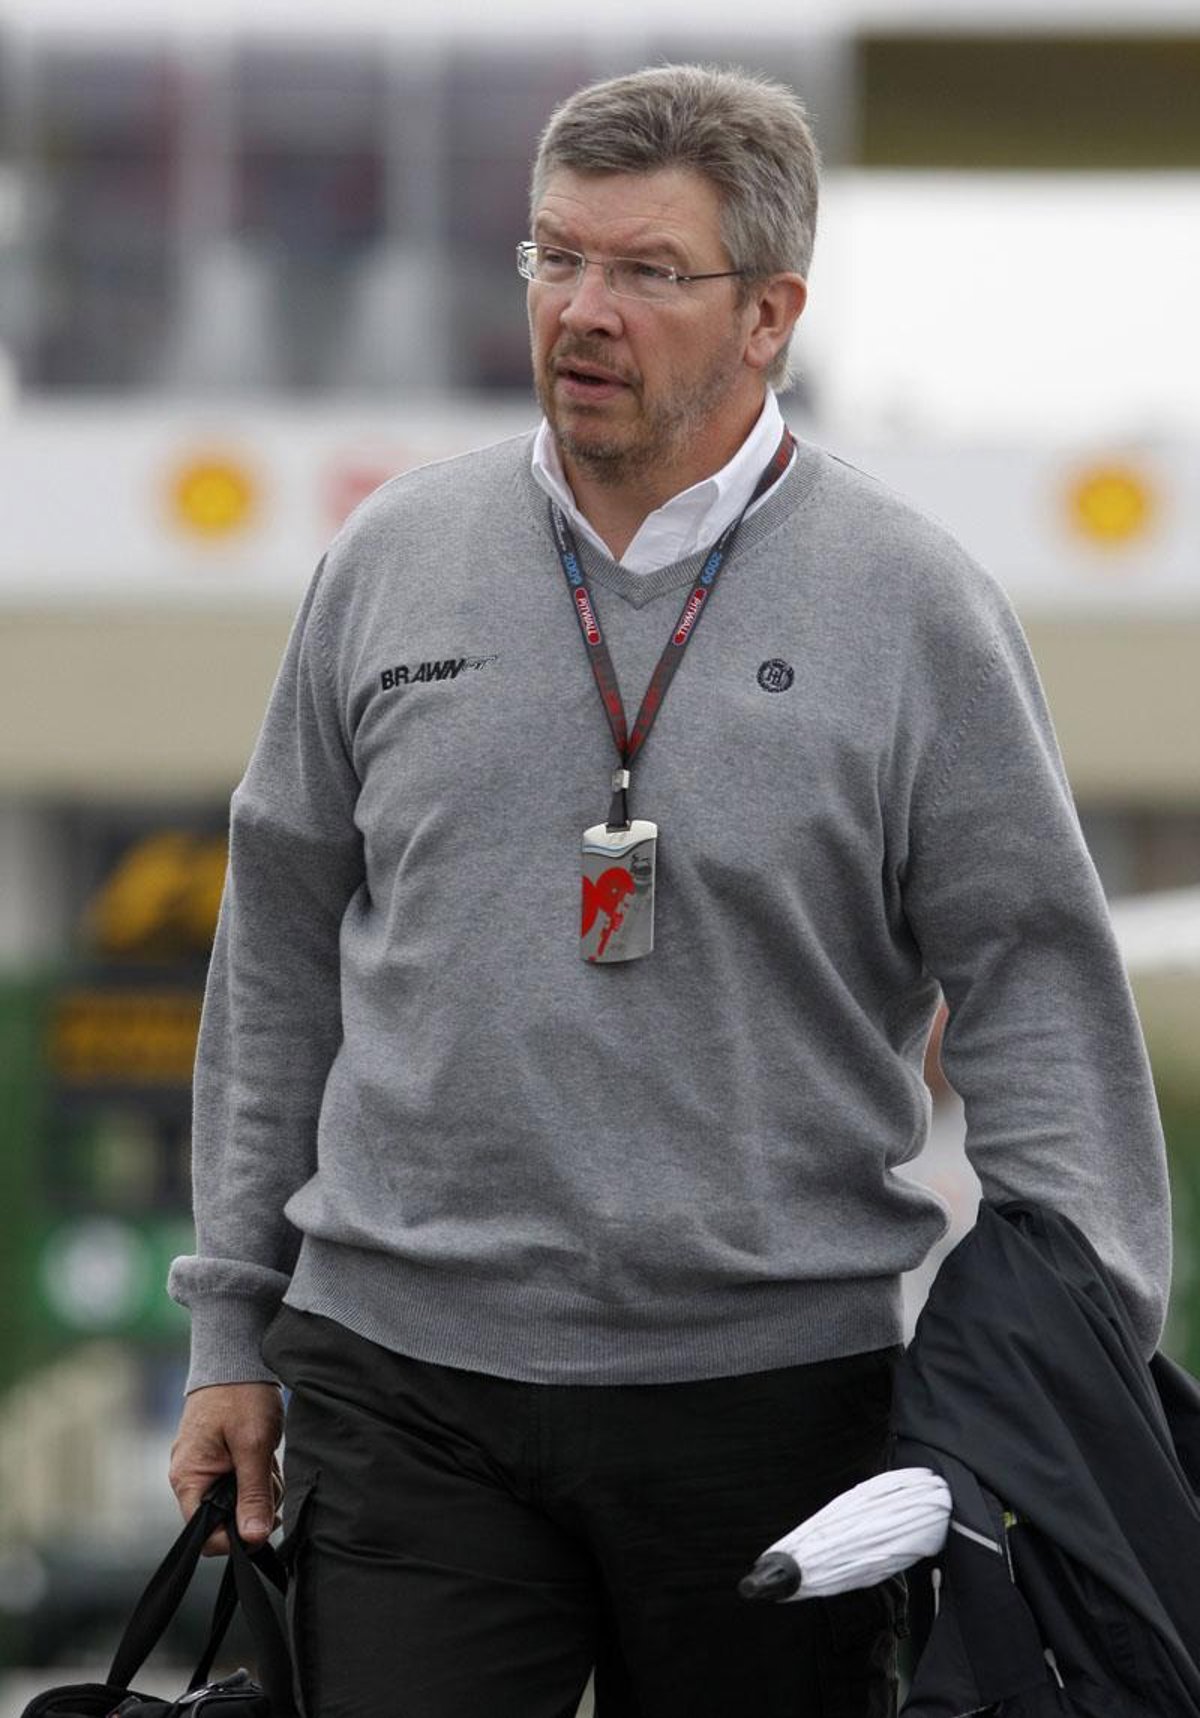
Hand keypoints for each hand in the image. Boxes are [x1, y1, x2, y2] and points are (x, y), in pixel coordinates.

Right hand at [169, 1381, 284, 1555]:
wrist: (238, 1357)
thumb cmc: (241, 1396)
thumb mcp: (253, 1445)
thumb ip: (253, 1493)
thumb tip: (253, 1538)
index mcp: (188, 1478)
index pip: (203, 1534)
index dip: (234, 1536)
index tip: (263, 1520)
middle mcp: (189, 1477)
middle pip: (223, 1519)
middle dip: (253, 1506)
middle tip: (270, 1476)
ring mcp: (203, 1467)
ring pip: (236, 1502)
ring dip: (260, 1488)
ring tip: (268, 1459)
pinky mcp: (218, 1459)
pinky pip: (239, 1483)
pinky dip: (257, 1475)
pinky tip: (266, 1456)